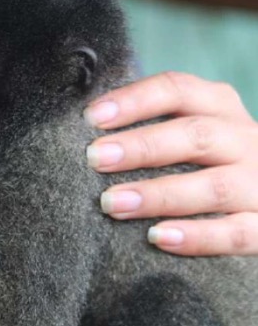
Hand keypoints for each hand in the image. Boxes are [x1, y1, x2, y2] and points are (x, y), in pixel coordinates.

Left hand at [84, 72, 257, 255]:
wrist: (257, 197)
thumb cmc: (206, 162)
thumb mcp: (189, 133)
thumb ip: (150, 127)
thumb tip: (87, 132)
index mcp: (220, 108)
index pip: (177, 90)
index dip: (134, 100)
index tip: (91, 116)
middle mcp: (245, 140)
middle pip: (195, 135)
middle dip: (141, 147)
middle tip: (95, 158)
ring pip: (215, 186)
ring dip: (159, 195)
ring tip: (112, 203)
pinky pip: (237, 233)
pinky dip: (198, 236)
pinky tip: (158, 237)